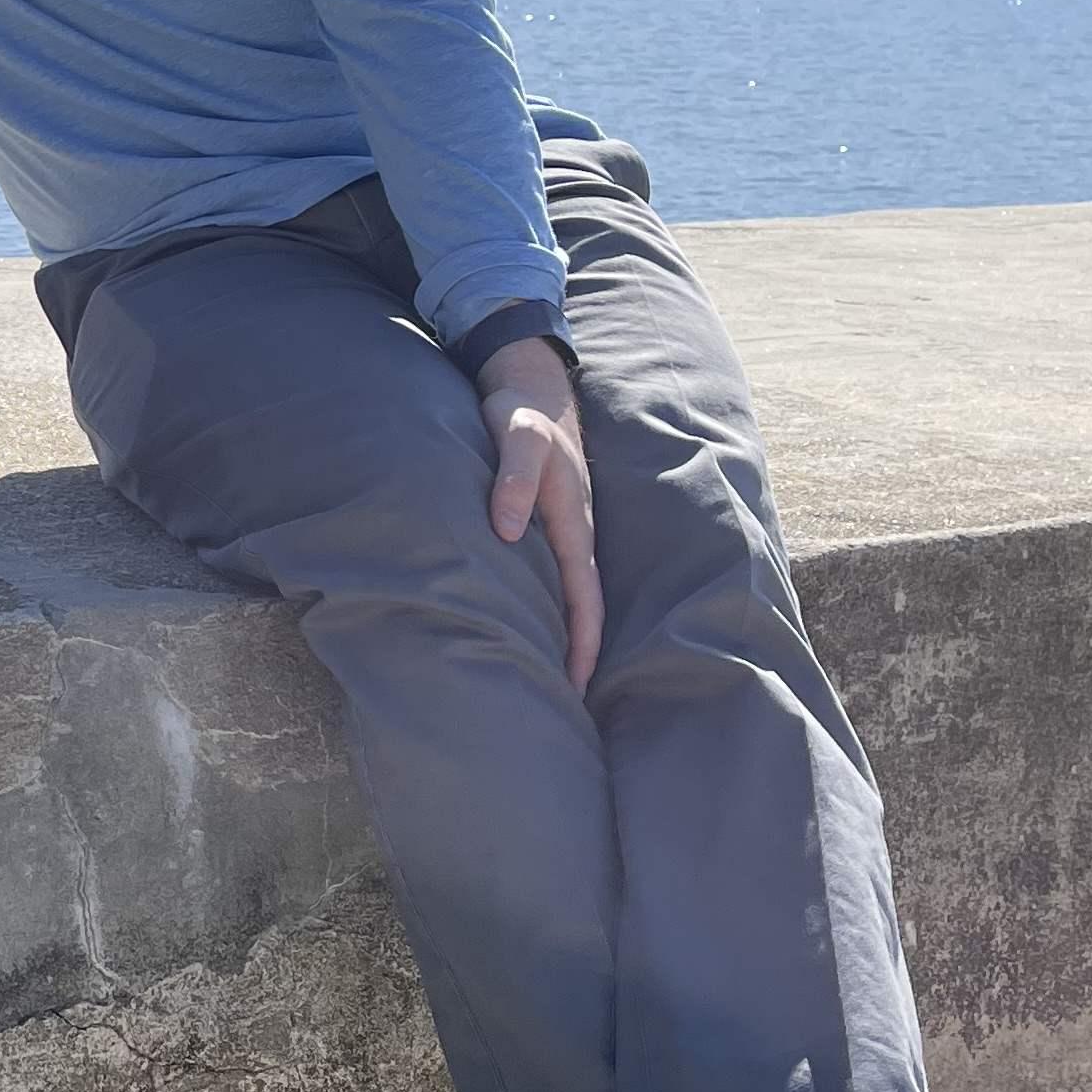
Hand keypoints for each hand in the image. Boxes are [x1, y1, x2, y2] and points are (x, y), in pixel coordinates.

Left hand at [478, 338, 601, 694]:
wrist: (529, 383)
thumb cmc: (520, 411)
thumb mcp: (517, 434)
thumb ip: (514, 477)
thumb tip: (508, 532)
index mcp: (573, 521)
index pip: (583, 596)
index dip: (582, 643)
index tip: (576, 687)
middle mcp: (574, 532)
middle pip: (581, 606)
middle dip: (579, 657)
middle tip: (566, 708)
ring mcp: (562, 529)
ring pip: (567, 595)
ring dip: (565, 636)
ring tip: (551, 684)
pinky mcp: (545, 523)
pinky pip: (551, 576)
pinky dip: (548, 608)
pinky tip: (531, 627)